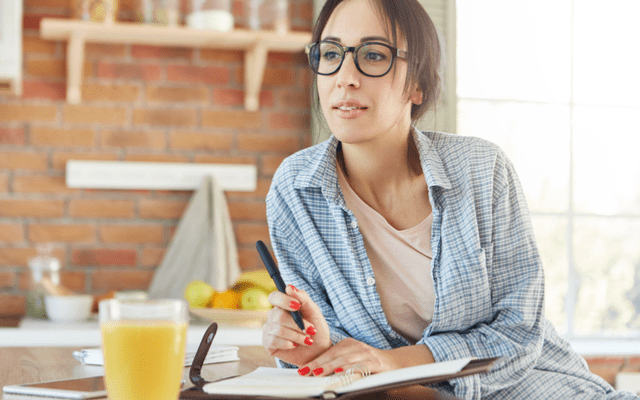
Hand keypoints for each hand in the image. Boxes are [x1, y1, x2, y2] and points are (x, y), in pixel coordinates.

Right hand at [262, 285, 330, 366]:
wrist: (319, 351)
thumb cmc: (316, 329)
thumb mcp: (314, 311)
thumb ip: (303, 298)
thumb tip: (289, 287)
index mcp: (283, 306)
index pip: (274, 296)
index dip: (283, 300)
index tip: (297, 306)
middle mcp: (274, 316)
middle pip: (277, 315)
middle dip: (297, 324)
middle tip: (311, 329)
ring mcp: (269, 330)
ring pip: (277, 329)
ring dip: (296, 335)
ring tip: (307, 340)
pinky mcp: (268, 344)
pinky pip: (273, 341)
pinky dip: (288, 343)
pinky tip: (295, 345)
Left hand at [297, 340, 435, 376]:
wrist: (395, 364)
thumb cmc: (370, 364)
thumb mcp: (352, 361)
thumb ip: (338, 364)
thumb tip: (316, 373)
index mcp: (348, 344)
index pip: (328, 353)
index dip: (315, 361)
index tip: (302, 370)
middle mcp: (356, 346)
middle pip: (334, 355)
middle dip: (318, 364)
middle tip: (305, 372)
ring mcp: (366, 353)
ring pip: (345, 359)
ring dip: (330, 366)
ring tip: (317, 372)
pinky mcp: (375, 362)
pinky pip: (360, 366)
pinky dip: (349, 369)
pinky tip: (340, 372)